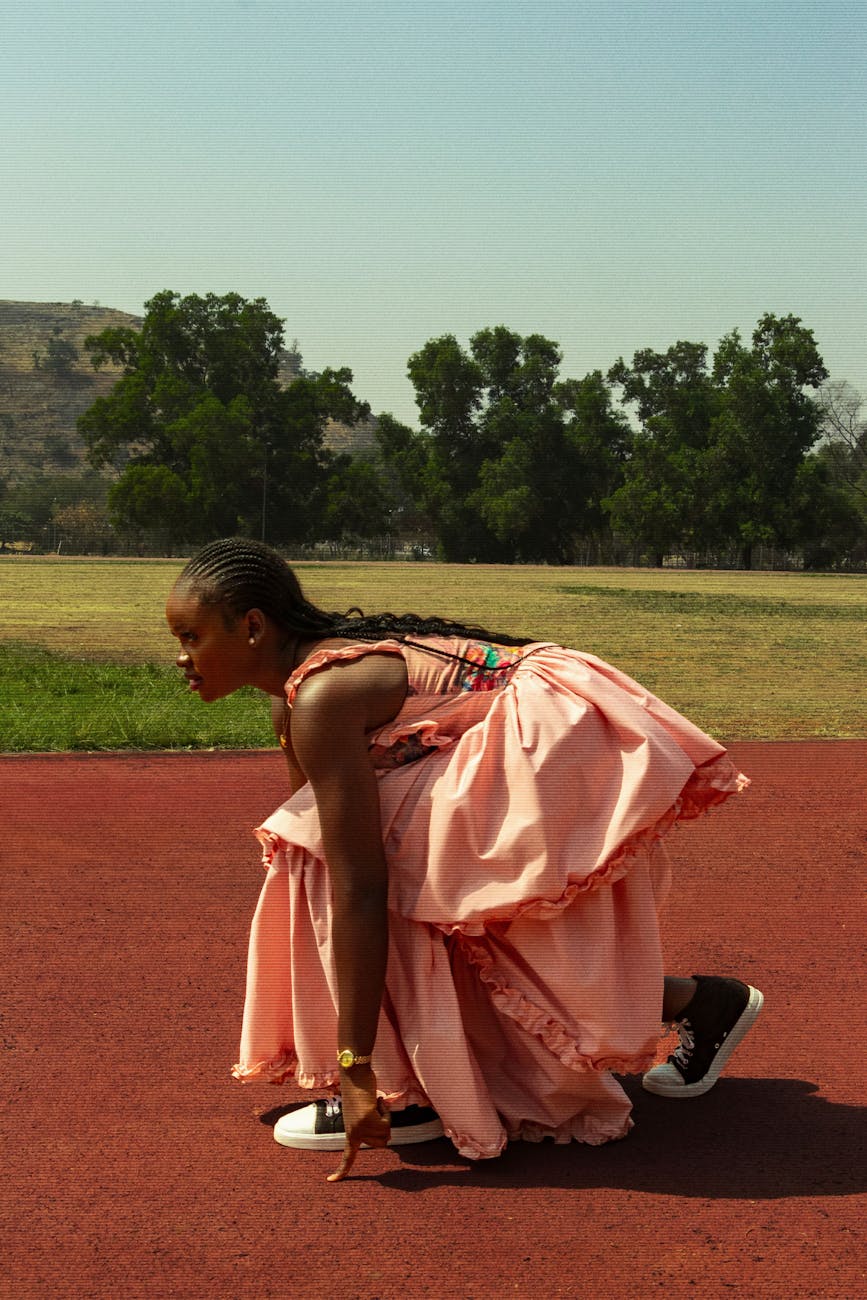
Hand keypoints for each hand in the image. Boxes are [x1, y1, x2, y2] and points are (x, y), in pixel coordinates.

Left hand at [326, 1066, 389, 1182]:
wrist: (355, 1074)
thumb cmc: (361, 1090)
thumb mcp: (365, 1114)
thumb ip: (371, 1127)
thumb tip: (385, 1139)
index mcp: (350, 1132)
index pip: (347, 1156)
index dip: (342, 1171)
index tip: (330, 1181)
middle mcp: (353, 1133)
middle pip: (381, 1143)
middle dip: (385, 1128)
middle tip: (376, 1111)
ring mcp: (359, 1127)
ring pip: (386, 1133)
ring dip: (386, 1118)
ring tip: (375, 1104)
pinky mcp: (366, 1119)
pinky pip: (386, 1123)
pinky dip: (386, 1112)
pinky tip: (378, 1101)